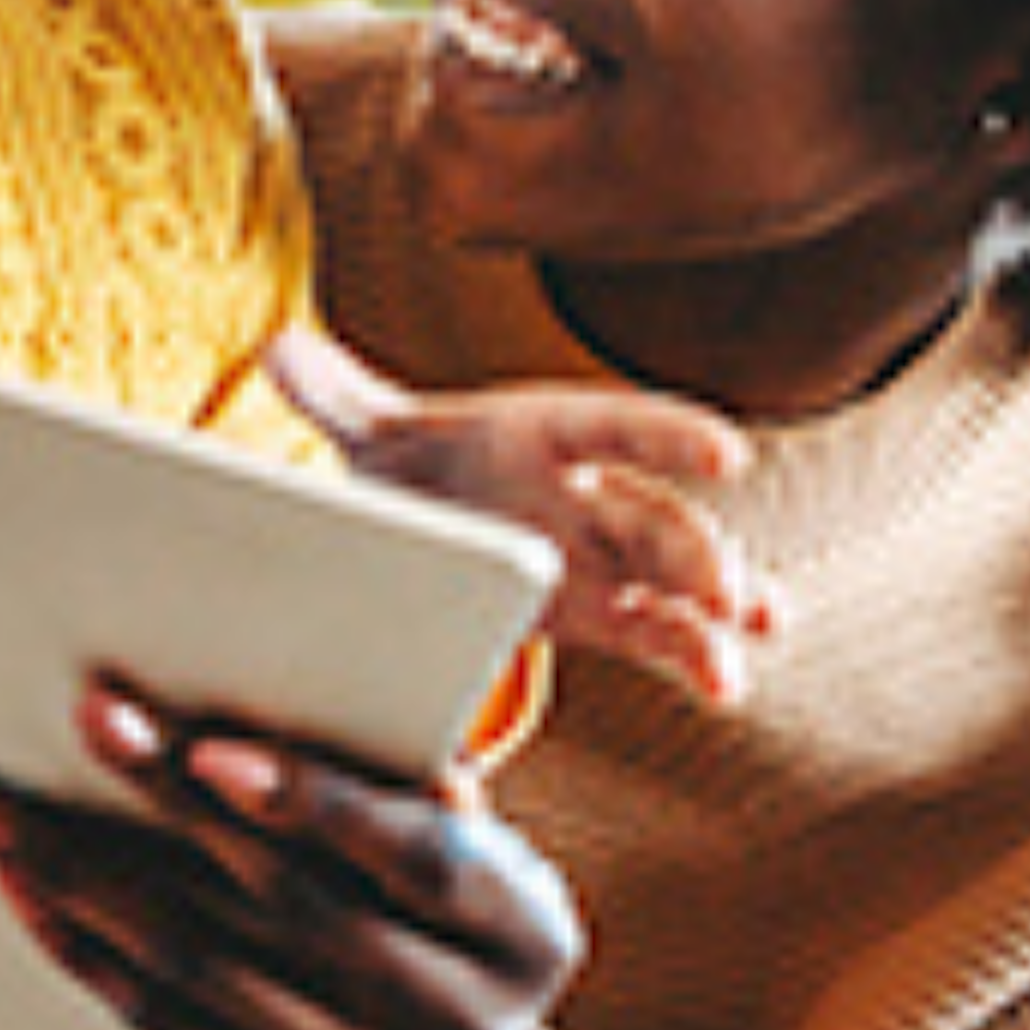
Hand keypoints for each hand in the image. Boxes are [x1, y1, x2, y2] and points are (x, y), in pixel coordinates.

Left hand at [0, 679, 582, 1029]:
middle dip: (166, 807)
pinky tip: (26, 889)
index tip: (208, 751)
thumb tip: (287, 680)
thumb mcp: (464, 853)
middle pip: (286, 904)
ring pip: (202, 967)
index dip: (311, 801)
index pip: (418, 857)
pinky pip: (162, 1027)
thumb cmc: (433, 919)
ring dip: (84, 876)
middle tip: (82, 722)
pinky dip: (83, 950)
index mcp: (524, 934)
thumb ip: (399, 781)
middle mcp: (461, 1029)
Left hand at [268, 325, 774, 701]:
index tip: (730, 455)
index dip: (671, 437)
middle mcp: (589, 494)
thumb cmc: (414, 460)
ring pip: (675, 581)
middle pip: (657, 519)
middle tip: (729, 590)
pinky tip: (727, 679)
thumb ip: (335, 397)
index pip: (615, 429)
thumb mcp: (374, 433)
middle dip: (699, 553)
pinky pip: (661, 631)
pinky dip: (696, 650)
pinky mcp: (602, 614)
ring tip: (752, 636)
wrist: (424, 517)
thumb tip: (277, 350)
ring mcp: (605, 558)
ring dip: (717, 609)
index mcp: (544, 436)